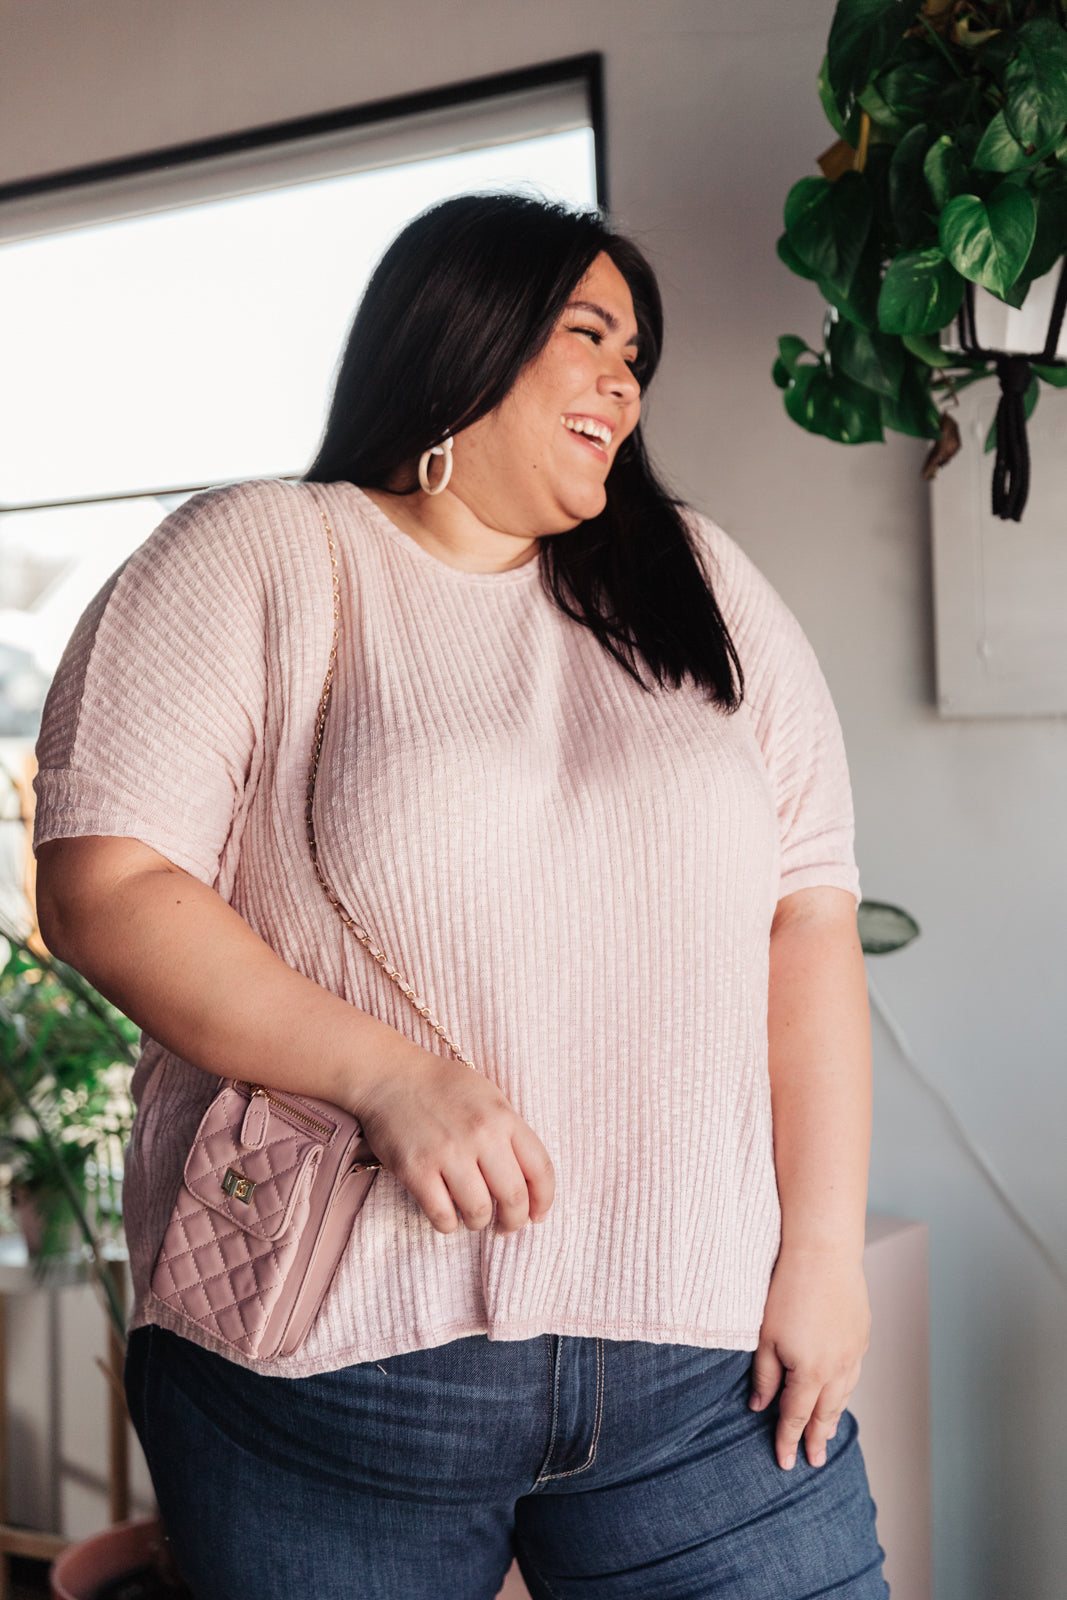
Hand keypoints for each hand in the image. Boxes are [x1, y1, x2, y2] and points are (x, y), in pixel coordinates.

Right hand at [354, 1045, 554, 1235]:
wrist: (391, 1075)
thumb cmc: (443, 1088)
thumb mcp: (489, 1097)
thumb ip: (511, 1134)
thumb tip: (529, 1184)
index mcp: (503, 1117)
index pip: (541, 1169)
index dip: (544, 1200)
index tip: (537, 1215)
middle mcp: (480, 1135)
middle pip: (514, 1198)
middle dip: (514, 1221)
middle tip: (505, 1226)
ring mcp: (447, 1153)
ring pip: (479, 1212)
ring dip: (478, 1222)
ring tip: (473, 1216)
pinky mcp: (416, 1169)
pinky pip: (443, 1217)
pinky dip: (448, 1224)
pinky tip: (446, 1213)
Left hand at [748, 1247, 869, 1469]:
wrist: (824, 1253)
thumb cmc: (788, 1290)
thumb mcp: (765, 1336)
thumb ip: (764, 1375)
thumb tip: (759, 1406)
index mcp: (810, 1372)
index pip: (796, 1417)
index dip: (789, 1440)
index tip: (785, 1461)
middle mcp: (837, 1369)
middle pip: (825, 1413)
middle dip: (817, 1439)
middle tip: (814, 1461)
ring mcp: (853, 1353)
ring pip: (844, 1396)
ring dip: (834, 1417)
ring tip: (827, 1433)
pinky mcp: (861, 1336)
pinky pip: (853, 1374)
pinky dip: (845, 1391)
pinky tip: (840, 1393)